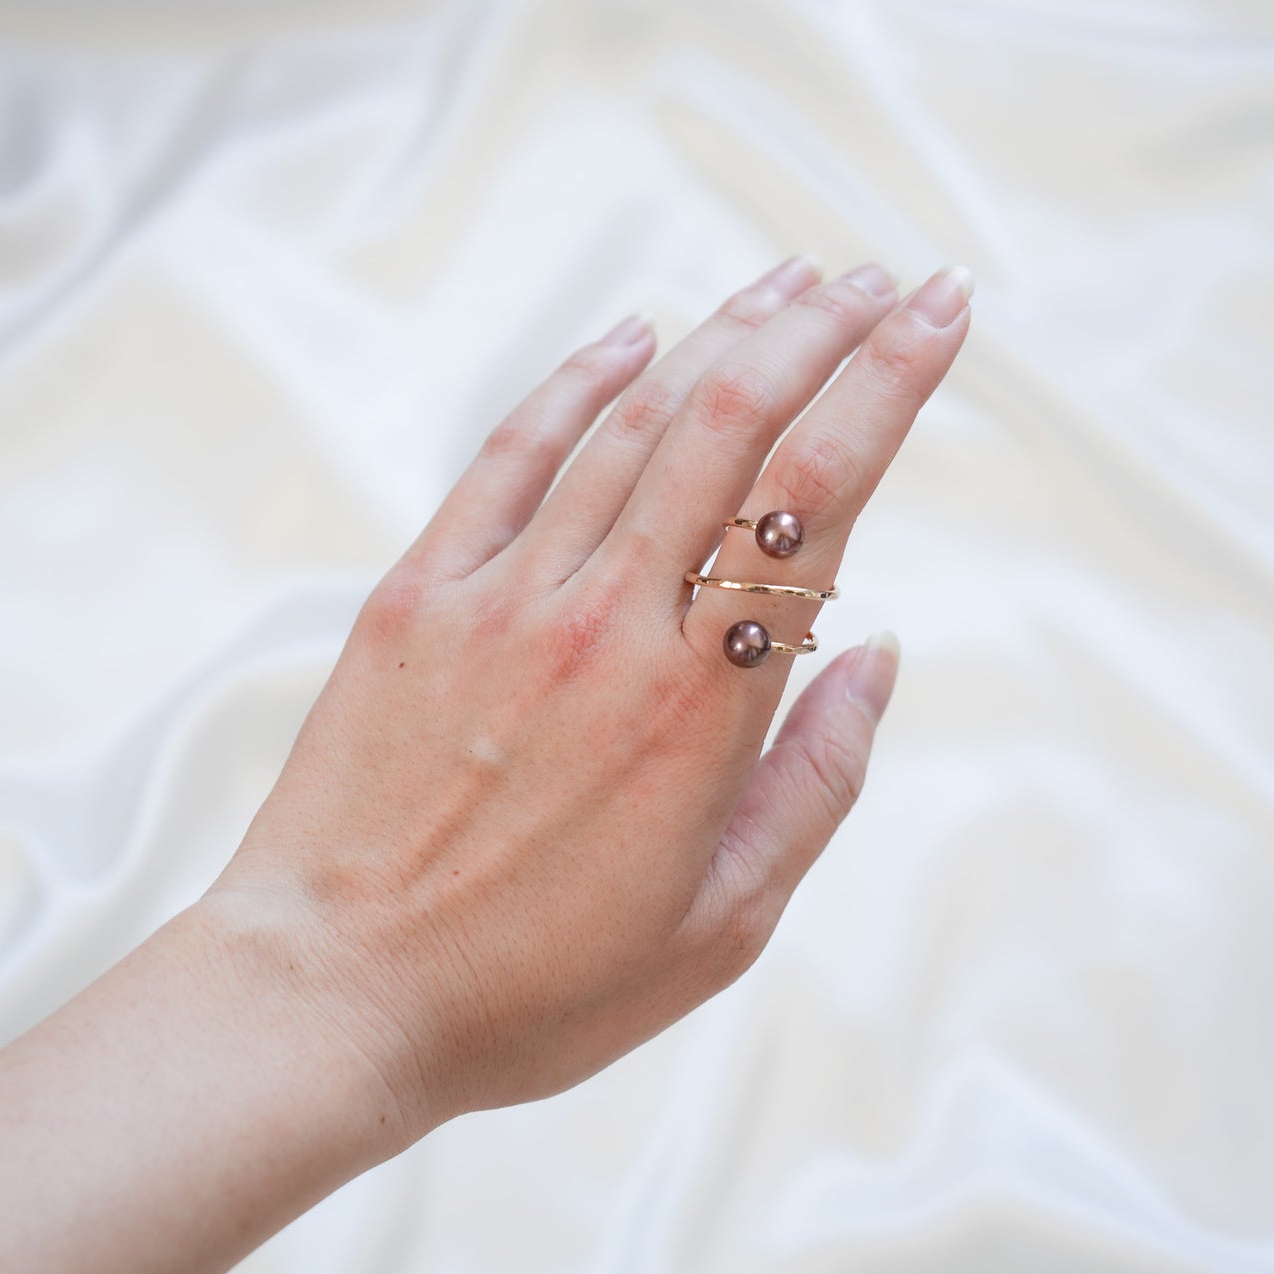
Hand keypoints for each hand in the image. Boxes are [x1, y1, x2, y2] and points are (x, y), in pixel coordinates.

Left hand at [213, 255, 971, 1147]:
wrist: (332, 994)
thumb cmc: (537, 986)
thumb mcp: (721, 926)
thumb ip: (816, 782)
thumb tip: (876, 653)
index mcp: (699, 707)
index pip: (816, 498)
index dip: (887, 384)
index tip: (941, 313)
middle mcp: (607, 623)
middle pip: (731, 425)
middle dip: (823, 332)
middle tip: (885, 279)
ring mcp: (503, 598)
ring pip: (631, 422)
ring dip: (722, 335)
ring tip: (792, 282)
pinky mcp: (417, 596)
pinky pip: (510, 457)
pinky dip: (578, 380)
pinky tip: (634, 331)